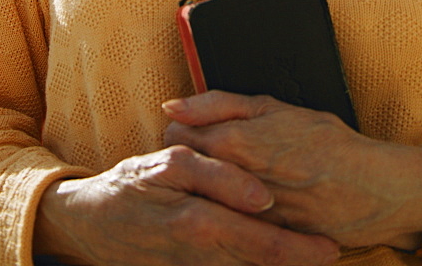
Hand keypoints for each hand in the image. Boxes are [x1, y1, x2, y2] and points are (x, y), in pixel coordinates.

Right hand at [34, 145, 339, 265]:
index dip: (295, 245)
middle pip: (255, 260)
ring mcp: (189, 264)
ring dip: (275, 264)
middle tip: (331, 254)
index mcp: (196, 217)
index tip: (328, 246)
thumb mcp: (170, 166)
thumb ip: (216, 176)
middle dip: (294, 260)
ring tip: (311, 258)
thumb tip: (260, 197)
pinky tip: (267, 262)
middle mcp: (197, 247)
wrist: (90, 221)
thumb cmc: (133, 184)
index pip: (256, 236)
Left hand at [163, 91, 421, 249]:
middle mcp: (231, 181)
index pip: (175, 135)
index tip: (196, 130)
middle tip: (212, 155)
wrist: (371, 189)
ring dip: (206, 189)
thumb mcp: (272, 108)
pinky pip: (225, 225)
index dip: (183, 129)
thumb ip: (218, 104)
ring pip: (201, 198)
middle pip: (183, 168)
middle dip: (190, 160)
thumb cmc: (325, 143)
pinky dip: (227, 214)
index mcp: (232, 142)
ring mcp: (243, 214)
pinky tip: (242, 206)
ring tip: (227, 180)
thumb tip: (173, 105)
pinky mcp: (257, 238)